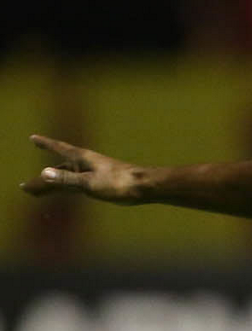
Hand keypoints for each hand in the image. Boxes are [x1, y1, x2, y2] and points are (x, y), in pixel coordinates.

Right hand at [22, 135, 146, 203]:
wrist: (145, 187)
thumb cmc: (119, 183)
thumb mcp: (89, 183)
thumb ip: (66, 179)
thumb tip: (44, 173)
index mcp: (81, 158)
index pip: (58, 148)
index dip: (45, 144)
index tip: (33, 138)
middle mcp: (86, 163)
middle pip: (59, 170)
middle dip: (43, 178)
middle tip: (27, 187)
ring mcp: (95, 172)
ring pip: (68, 178)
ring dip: (54, 185)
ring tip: (40, 192)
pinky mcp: (103, 182)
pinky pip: (78, 184)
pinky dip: (68, 187)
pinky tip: (69, 191)